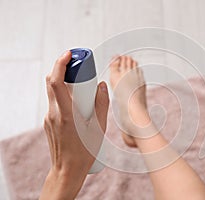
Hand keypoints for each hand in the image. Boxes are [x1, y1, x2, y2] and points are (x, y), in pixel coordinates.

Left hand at [40, 51, 108, 199]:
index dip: (60, 64)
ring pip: (52, 91)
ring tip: (80, 84)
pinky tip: (78, 103)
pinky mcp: (49, 121)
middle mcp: (53, 113)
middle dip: (62, 68)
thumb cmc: (84, 152)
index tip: (68, 54)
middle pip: (51, 82)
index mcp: (66, 113)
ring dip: (64, 82)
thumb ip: (102, 104)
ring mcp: (49, 117)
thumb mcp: (99, 128)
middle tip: (78, 66)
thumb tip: (102, 85)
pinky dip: (64, 95)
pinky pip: (55, 102)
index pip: (56, 82)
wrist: (68, 170)